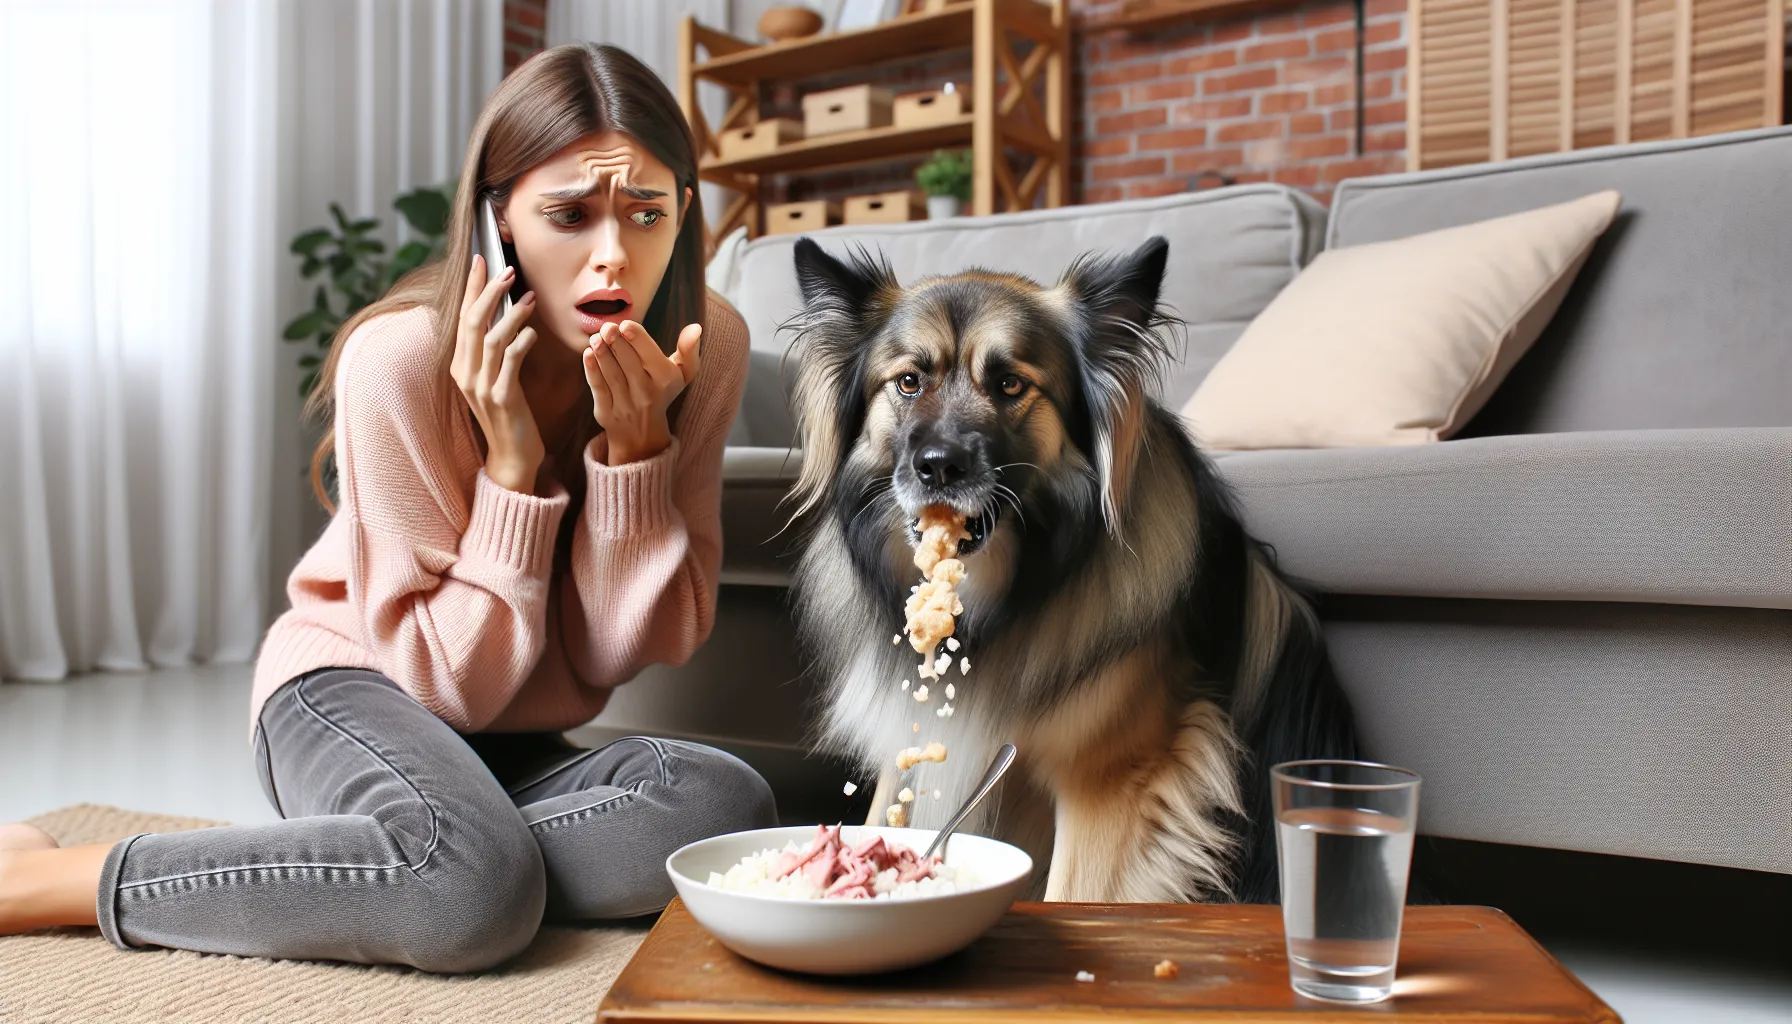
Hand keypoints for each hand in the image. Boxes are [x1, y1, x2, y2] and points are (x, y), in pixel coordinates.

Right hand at [452, 254, 542, 492]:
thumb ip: (495, 350)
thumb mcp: (496, 379)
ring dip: (510, 314)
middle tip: (508, 270)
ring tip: (530, 297)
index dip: (472, 287)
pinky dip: (520, 343)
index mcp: (461, 366)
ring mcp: (481, 387)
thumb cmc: (510, 415)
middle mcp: (465, 374)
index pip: (463, 316)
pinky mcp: (502, 399)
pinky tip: (532, 332)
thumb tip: (506, 313)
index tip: (482, 259)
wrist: (512, 458)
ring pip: (490, 339)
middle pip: (472, 322)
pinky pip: (509, 363)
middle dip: (488, 292)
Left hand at [583, 319, 701, 464]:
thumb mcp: (682, 374)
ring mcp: (626, 405)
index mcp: (666, 380)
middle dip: (616, 342)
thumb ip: (689, 350)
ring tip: (596, 337)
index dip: (636, 338)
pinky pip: (599, 389)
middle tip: (607, 326)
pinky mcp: (606, 413)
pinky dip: (592, 371)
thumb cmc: (661, 391)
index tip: (625, 324)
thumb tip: (696, 327)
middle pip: (629, 363)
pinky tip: (588, 353)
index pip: (650, 356)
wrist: (642, 433)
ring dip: (603, 354)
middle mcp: (647, 394)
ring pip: (613, 375)